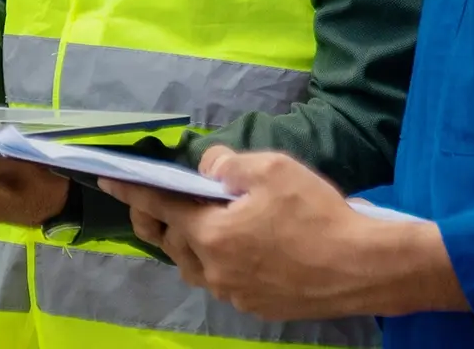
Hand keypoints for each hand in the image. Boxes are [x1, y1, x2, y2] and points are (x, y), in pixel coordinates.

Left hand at [99, 147, 465, 319]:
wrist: (366, 267)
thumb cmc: (319, 213)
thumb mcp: (272, 169)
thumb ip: (228, 165)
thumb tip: (207, 171)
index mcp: (211, 233)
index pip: (159, 205)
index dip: (131, 190)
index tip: (107, 179)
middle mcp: (215, 268)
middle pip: (172, 241)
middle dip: (164, 218)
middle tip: (170, 199)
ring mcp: (235, 293)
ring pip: (195, 266)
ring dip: (191, 243)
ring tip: (206, 222)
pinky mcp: (257, 307)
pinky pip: (223, 281)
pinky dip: (220, 261)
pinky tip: (241, 247)